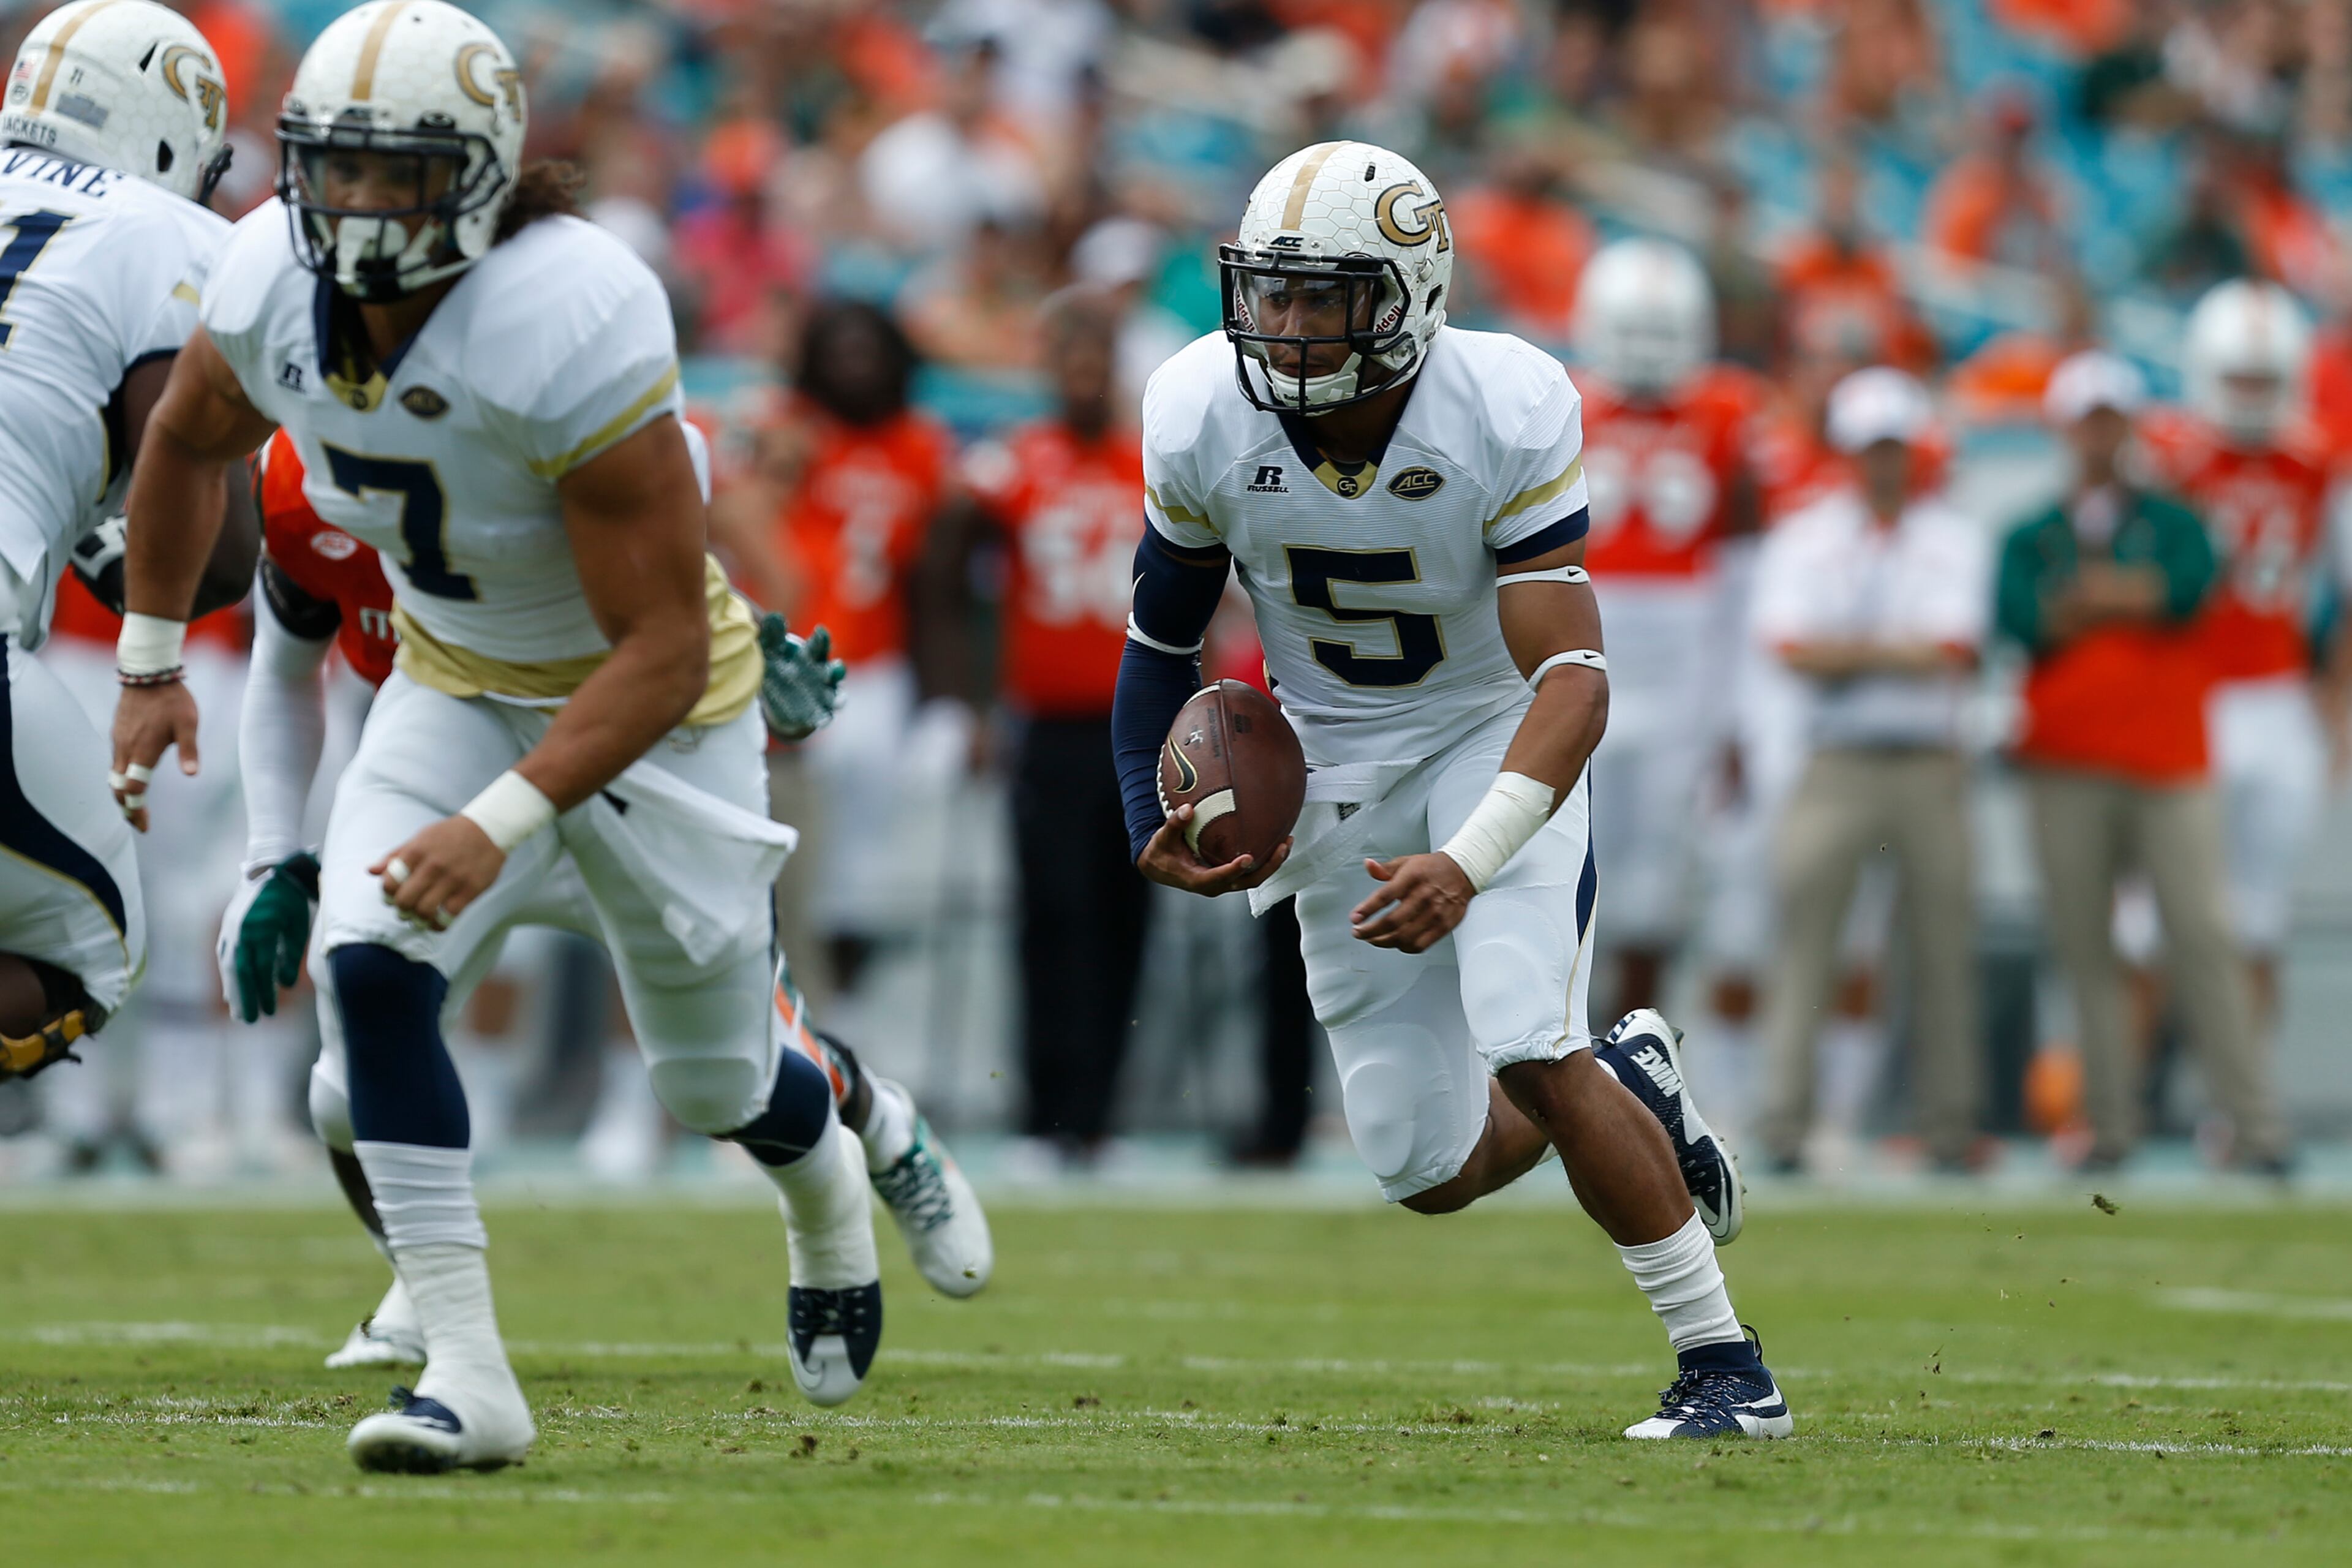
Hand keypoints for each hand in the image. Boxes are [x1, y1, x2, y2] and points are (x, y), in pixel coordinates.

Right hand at [109, 680, 200, 831]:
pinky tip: (132, 779)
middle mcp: (124, 749)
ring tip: (135, 807)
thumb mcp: (188, 724)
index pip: (132, 789)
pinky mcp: (117, 733)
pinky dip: (121, 778)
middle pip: (118, 787)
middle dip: (126, 807)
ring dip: (122, 793)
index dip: (136, 810)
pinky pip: (115, 762)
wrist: (147, 673)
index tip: (144, 826)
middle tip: (138, 823)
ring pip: (114, 775)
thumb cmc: (172, 700)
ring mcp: (118, 740)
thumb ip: (190, 750)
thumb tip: (193, 775)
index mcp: (141, 752)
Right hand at [217, 852, 318, 1022]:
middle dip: (244, 997)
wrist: (270, 869)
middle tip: (250, 1020)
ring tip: (239, 1012)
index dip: (264, 991)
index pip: (260, 967)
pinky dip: (228, 976)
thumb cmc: (290, 899)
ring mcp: (230, 929)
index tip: (270, 1011)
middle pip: (239, 971)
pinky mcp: (227, 930)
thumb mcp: (297, 925)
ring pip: (228, 966)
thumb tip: (284, 985)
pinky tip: (231, 992)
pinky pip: (225, 957)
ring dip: (233, 991)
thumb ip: (290, 955)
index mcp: (260, 928)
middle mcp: (240, 930)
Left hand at [371, 816, 505, 931]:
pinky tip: (436, 922)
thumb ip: (395, 855)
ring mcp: (453, 879)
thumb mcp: (420, 838)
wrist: (488, 829)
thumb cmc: (450, 835)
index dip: (387, 894)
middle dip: (401, 909)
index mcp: (417, 851)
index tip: (393, 896)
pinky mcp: (470, 890)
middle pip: (405, 900)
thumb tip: (371, 872)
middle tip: (405, 909)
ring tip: (419, 918)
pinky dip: (438, 925)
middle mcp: (433, 865)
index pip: (390, 882)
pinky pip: (448, 916)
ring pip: (424, 911)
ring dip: (417, 919)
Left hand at [756, 614, 846, 740]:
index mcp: (812, 655)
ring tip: (837, 701)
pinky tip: (822, 720)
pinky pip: (826, 716)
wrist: (776, 696)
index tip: (819, 631)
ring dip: (838, 698)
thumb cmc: (776, 665)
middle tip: (834, 669)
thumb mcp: (771, 650)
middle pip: (834, 671)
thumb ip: (773, 634)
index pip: (820, 645)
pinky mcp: (819, 712)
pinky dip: (825, 717)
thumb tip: (774, 616)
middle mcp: (822, 674)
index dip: (821, 639)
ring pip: (837, 695)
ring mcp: (824, 694)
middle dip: (836, 670)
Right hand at [1136, 803, 1290, 895]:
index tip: (1248, 858)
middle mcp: (1216, 885)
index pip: (1219, 877)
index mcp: (1198, 880)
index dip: (1234, 869)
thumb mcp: (1163, 838)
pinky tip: (1276, 840)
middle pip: (1248, 881)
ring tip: (1287, 841)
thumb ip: (1174, 824)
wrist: (1160, 867)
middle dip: (1269, 866)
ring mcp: (1225, 882)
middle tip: (1283, 845)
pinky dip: (1266, 859)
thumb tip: (1188, 809)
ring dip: (1273, 862)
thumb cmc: (1161, 851)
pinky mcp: (1230, 876)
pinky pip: (1252, 871)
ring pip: (1254, 877)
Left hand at [1350, 852, 1474, 952]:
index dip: (1367, 909)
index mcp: (1412, 877)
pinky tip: (1396, 943)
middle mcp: (1424, 895)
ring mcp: (1436, 913)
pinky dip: (1404, 948)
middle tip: (1359, 933)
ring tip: (1373, 939)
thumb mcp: (1407, 862)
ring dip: (1384, 942)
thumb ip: (1385, 868)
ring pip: (1405, 937)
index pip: (1385, 896)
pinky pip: (1421, 945)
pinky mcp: (1444, 926)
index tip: (1355, 918)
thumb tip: (1367, 865)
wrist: (1463, 871)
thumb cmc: (1432, 868)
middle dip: (1370, 931)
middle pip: (1392, 921)